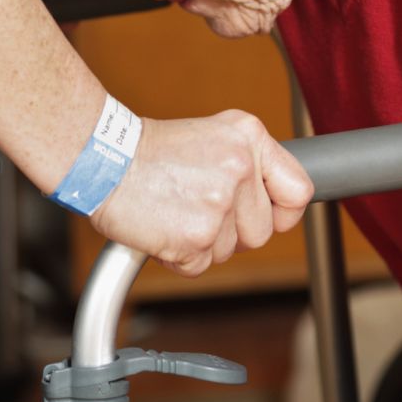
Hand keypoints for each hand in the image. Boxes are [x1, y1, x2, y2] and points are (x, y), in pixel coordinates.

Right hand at [90, 111, 313, 275]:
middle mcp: (240, 168)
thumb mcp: (213, 135)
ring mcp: (219, 205)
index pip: (299, 191)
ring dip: (203, 242)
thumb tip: (280, 203)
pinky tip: (163, 227)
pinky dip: (180, 257)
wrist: (103, 159)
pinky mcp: (196, 237)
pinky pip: (201, 265)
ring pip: (230, 250)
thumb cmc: (151, 151)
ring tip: (175, 211)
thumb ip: (250, 162)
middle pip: (262, 231)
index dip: (284, 213)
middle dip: (232, 231)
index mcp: (249, 138)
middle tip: (197, 207)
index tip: (270, 216)